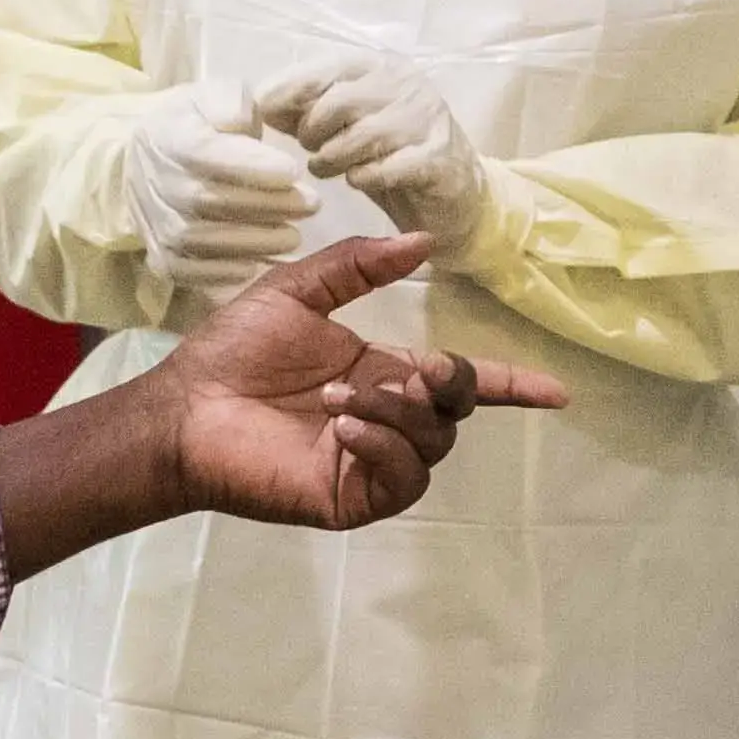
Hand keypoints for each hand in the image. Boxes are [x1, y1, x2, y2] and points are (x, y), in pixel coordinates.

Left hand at [112, 233, 568, 534]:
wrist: (185, 410)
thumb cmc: (232, 352)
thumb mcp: (297, 292)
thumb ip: (358, 266)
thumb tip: (424, 240)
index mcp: (382, 373)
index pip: (460, 382)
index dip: (507, 384)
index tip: (553, 392)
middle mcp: (386, 419)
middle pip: (455, 410)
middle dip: (448, 385)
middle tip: (409, 372)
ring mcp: (372, 462)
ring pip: (433, 444)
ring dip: (399, 415)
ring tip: (340, 399)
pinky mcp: (352, 498)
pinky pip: (402, 479)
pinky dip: (383, 447)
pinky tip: (343, 429)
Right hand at [127, 82, 317, 290]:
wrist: (143, 159)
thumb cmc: (194, 126)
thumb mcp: (212, 97)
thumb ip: (229, 103)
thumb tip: (241, 120)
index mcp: (171, 138)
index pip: (208, 154)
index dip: (252, 166)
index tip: (292, 169)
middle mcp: (157, 182)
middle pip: (212, 201)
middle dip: (267, 206)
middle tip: (311, 204)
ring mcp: (156, 223)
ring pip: (202, 241)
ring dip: (253, 243)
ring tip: (294, 236)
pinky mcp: (160, 255)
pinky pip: (189, 271)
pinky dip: (223, 273)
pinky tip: (256, 265)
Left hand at [255, 50, 492, 248]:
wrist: (457, 192)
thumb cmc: (392, 153)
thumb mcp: (347, 123)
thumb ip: (309, 109)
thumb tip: (261, 102)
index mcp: (380, 66)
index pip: (326, 68)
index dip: (289, 90)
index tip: (265, 112)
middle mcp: (407, 84)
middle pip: (339, 101)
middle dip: (313, 131)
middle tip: (311, 149)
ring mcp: (427, 119)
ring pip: (361, 136)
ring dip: (333, 160)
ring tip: (329, 168)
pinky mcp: (440, 158)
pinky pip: (386, 168)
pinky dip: (363, 178)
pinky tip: (360, 179)